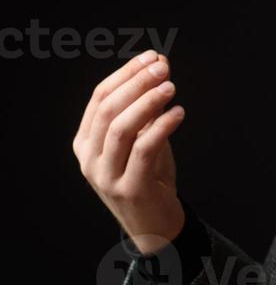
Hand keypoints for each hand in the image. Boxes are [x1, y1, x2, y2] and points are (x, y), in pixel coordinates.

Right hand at [72, 50, 186, 253]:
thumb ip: (148, 106)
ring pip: (121, 128)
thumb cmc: (150, 178)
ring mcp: (106, 176)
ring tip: (170, 87)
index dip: (126, 74)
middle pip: (108, 109)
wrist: (156, 227)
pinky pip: (143, 150)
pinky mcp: (129, 189)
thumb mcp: (145, 138)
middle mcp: (89, 159)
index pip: (100, 98)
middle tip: (162, 68)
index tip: (151, 57)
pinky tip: (178, 113)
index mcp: (86, 142)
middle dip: (136, 83)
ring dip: (147, 102)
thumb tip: (159, 63)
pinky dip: (161, 127)